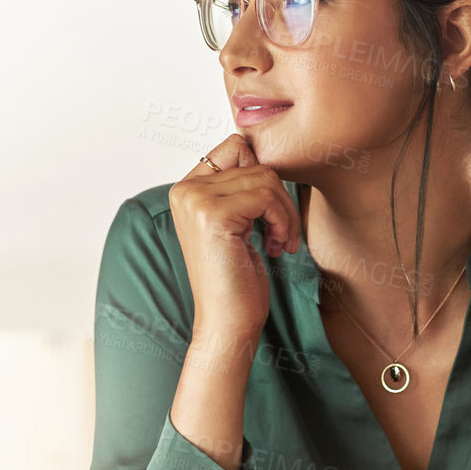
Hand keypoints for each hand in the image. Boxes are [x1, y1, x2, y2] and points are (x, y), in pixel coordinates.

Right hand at [168, 133, 301, 343]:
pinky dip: (283, 221)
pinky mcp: (213, 215)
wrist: (227, 322)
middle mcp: (185, 190)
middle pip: (254, 162)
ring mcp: (196, 200)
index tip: (268, 213)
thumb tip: (260, 148)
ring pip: (265, 178)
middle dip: (279, 198)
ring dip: (285, 212)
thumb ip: (240, 186)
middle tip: (282, 235)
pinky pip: (267, 196)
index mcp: (186, 189)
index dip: (262, 175)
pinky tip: (277, 247)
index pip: (235, 147)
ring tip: (280, 242)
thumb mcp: (237, 222)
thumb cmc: (236, 278)